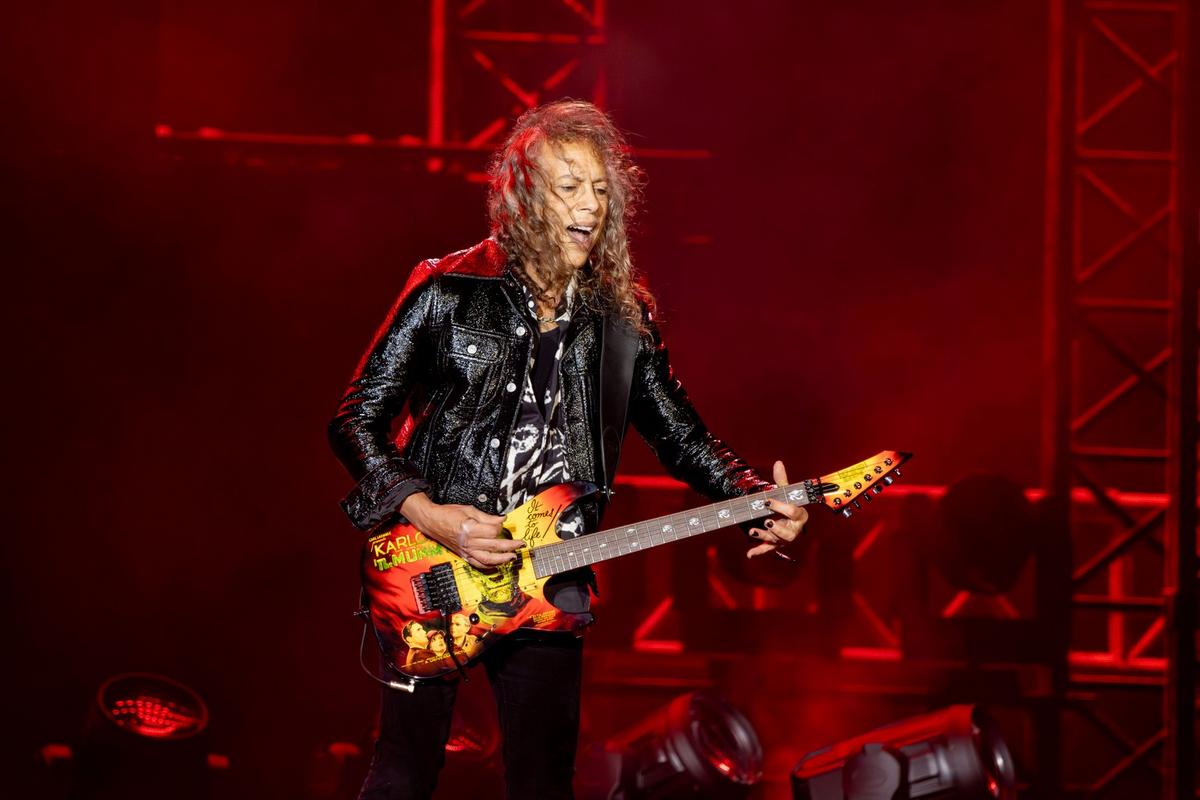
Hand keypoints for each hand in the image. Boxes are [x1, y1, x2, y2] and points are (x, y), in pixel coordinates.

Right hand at [400, 493, 523, 568]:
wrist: (432, 521)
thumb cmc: (448, 514)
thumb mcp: (469, 510)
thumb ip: (487, 517)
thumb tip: (502, 519)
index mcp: (470, 529)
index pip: (493, 531)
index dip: (500, 527)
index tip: (502, 523)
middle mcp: (468, 542)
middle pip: (494, 546)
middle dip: (510, 545)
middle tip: (520, 544)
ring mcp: (466, 550)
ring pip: (488, 559)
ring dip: (502, 559)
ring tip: (512, 557)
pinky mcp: (463, 555)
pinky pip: (478, 564)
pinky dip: (489, 565)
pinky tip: (497, 564)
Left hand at [746, 460, 808, 558]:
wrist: (787, 517)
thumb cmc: (788, 503)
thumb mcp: (785, 492)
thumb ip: (782, 480)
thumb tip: (778, 463)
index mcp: (800, 516)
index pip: (794, 512)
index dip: (781, 507)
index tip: (767, 501)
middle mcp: (794, 529)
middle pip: (788, 533)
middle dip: (777, 528)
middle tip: (767, 521)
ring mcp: (784, 538)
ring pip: (775, 541)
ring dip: (764, 537)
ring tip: (752, 531)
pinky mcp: (775, 544)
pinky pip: (767, 550)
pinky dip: (758, 552)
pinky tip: (749, 554)